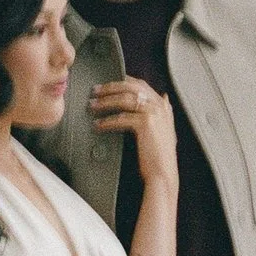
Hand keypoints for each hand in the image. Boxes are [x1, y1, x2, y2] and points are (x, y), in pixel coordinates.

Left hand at [90, 75, 177, 194]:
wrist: (163, 173)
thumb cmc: (159, 156)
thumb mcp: (163, 129)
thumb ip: (160, 113)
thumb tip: (163, 96)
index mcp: (163, 105)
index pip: (140, 84)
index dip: (122, 81)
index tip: (107, 84)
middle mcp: (160, 106)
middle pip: (130, 87)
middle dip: (110, 87)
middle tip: (94, 91)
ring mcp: (154, 113)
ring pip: (124, 99)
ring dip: (105, 102)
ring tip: (92, 106)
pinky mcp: (145, 124)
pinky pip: (121, 118)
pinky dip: (107, 121)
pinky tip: (97, 125)